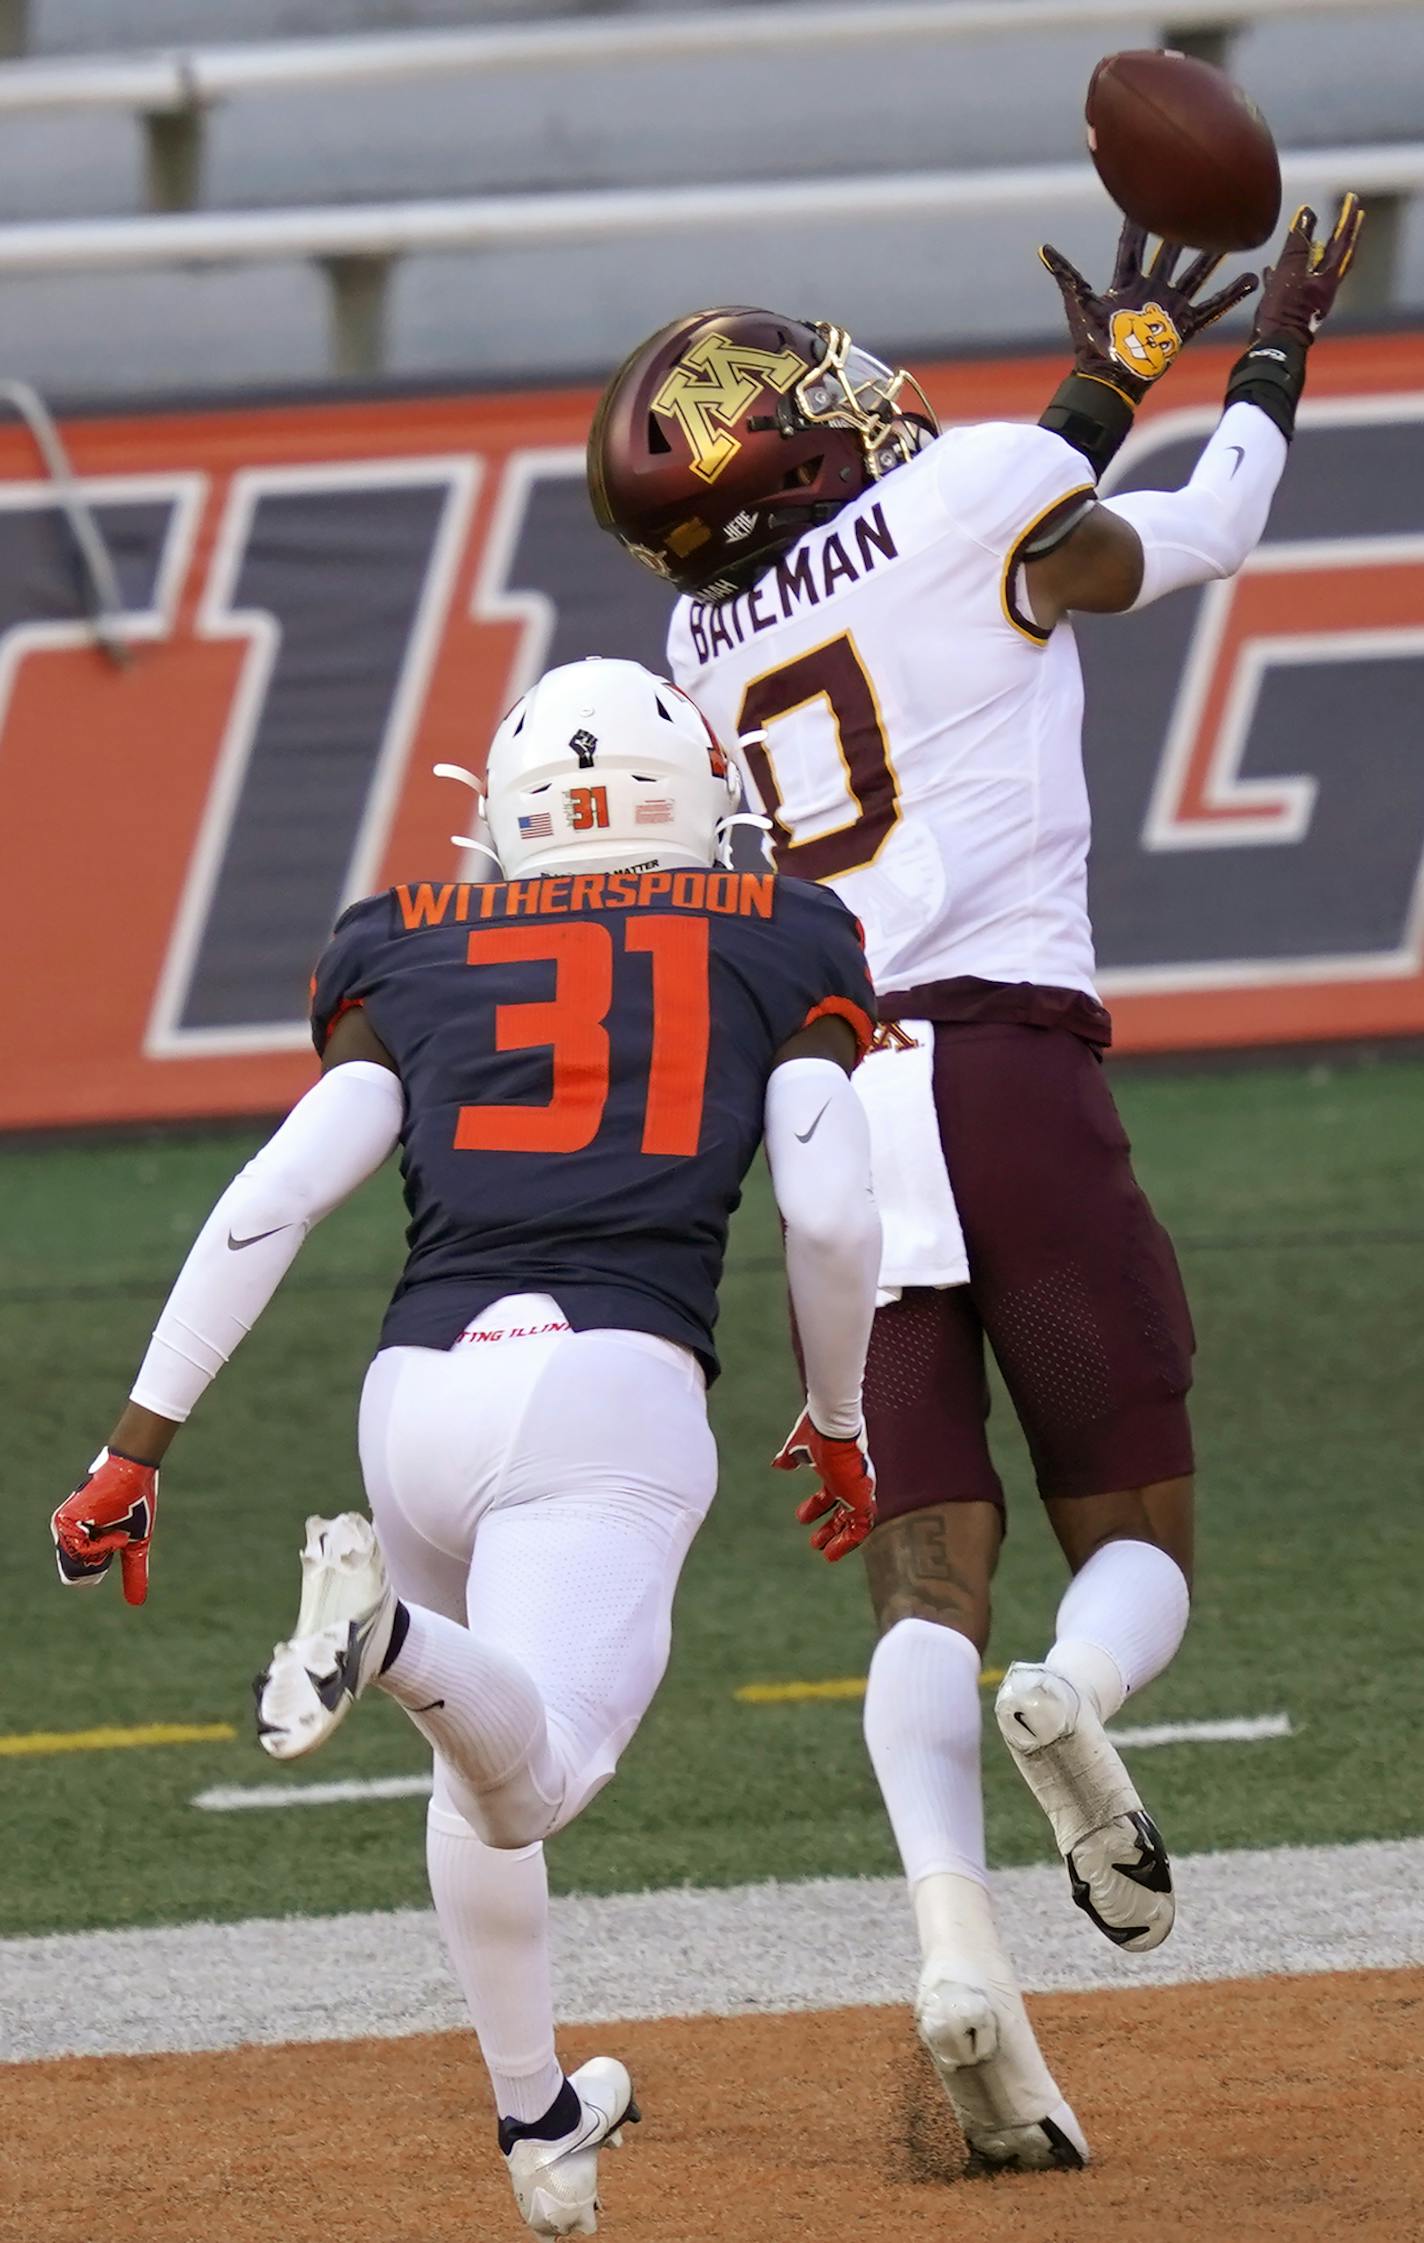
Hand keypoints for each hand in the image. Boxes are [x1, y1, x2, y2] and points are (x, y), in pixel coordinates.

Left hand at [51, 1449, 158, 1606]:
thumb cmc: (136, 1504)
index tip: (116, 1542)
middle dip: (100, 1563)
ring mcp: (62, 1528)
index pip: (79, 1572)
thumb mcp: (134, 1545)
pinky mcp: (63, 1522)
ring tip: (117, 1531)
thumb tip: (137, 1602)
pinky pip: (80, 1552)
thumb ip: (132, 1572)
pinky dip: (102, 1547)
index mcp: (79, 1539)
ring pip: (79, 1564)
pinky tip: (114, 1530)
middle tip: (116, 1538)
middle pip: (76, 1573)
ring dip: (104, 1553)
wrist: (133, 1476)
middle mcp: (66, 1534)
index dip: (99, 1568)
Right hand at [773, 1408, 876, 1561]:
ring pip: (855, 1521)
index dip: (817, 1508)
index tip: (802, 1518)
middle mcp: (850, 1481)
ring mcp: (858, 1490)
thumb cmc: (817, 1430)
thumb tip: (779, 1463)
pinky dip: (848, 1541)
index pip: (831, 1493)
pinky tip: (832, 1552)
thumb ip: (790, 1457)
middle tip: (814, 1542)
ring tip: (824, 1552)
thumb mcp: (799, 1447)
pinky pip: (861, 1527)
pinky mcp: (862, 1498)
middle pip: (844, 1510)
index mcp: (837, 1468)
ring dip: (839, 1538)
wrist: (833, 1424)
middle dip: (830, 1527)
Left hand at [1041, 220, 1257, 403]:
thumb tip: (1043, 248)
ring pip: (1196, 274)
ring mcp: (1169, 307)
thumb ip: (1067, 275)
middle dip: (1182, 229)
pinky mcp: (1183, 327)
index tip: (1147, 193)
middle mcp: (1150, 290)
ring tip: (1231, 234)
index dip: (1139, 222)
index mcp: (1126, 283)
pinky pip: (1212, 307)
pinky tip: (1251, 280)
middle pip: (1170, 253)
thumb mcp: (1079, 303)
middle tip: (1197, 201)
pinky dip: (1232, 295)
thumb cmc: (1090, 345)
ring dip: (1212, 255)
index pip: (1134, 245)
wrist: (1107, 380)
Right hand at [1253, 195, 1363, 345]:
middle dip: (1344, 234)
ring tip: (1317, 238)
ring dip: (1319, 252)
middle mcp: (1324, 289)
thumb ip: (1298, 242)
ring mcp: (1310, 300)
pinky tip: (1274, 270)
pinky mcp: (1294, 309)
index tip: (1353, 198)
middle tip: (1351, 215)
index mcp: (1327, 279)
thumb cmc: (1283, 312)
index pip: (1342, 241)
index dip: (1347, 219)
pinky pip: (1295, 284)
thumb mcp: (1290, 271)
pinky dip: (1289, 274)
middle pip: (1338, 255)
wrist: (1273, 347)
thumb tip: (1307, 213)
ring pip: (1318, 269)